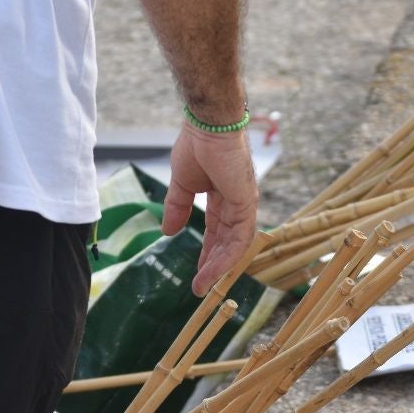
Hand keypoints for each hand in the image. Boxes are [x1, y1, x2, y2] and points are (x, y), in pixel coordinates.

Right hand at [162, 123, 257, 295]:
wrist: (207, 126)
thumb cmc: (196, 145)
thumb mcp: (181, 185)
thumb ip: (177, 208)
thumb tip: (167, 231)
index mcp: (222, 196)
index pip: (217, 231)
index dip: (207, 252)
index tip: (197, 272)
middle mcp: (236, 203)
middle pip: (226, 242)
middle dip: (212, 265)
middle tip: (199, 286)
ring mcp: (244, 205)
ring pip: (233, 245)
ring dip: (218, 268)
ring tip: (202, 286)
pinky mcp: (247, 204)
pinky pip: (239, 238)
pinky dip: (226, 257)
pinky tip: (212, 271)